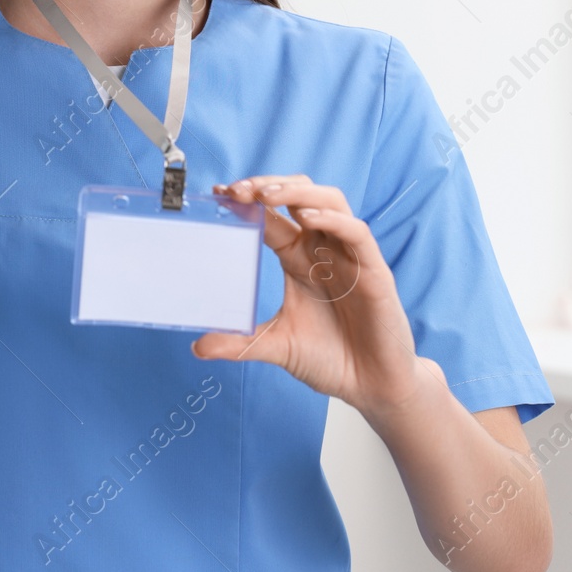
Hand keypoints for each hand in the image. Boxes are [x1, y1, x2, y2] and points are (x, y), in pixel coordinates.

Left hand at [192, 175, 441, 417]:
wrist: (372, 386)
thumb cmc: (331, 359)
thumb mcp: (277, 346)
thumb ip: (240, 343)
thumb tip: (197, 347)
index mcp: (299, 259)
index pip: (272, 216)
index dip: (248, 200)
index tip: (219, 193)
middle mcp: (323, 250)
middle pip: (299, 196)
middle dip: (270, 185)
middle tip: (238, 189)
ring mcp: (350, 257)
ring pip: (329, 202)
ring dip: (298, 193)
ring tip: (267, 195)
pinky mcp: (374, 271)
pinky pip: (357, 233)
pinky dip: (333, 220)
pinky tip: (308, 219)